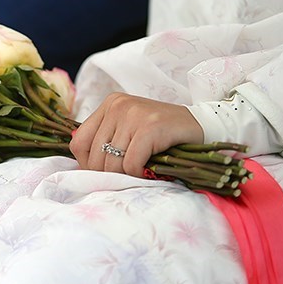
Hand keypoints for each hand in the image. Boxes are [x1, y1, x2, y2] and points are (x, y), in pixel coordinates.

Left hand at [69, 92, 203, 176]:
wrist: (203, 125)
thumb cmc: (162, 134)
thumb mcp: (129, 130)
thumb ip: (106, 141)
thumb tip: (84, 169)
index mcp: (109, 104)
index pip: (79, 143)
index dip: (87, 164)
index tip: (103, 173)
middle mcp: (118, 106)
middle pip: (94, 156)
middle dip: (108, 175)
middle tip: (125, 179)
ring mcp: (134, 114)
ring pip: (112, 162)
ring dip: (125, 176)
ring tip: (138, 175)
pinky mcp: (150, 127)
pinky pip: (131, 163)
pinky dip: (138, 174)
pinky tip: (149, 171)